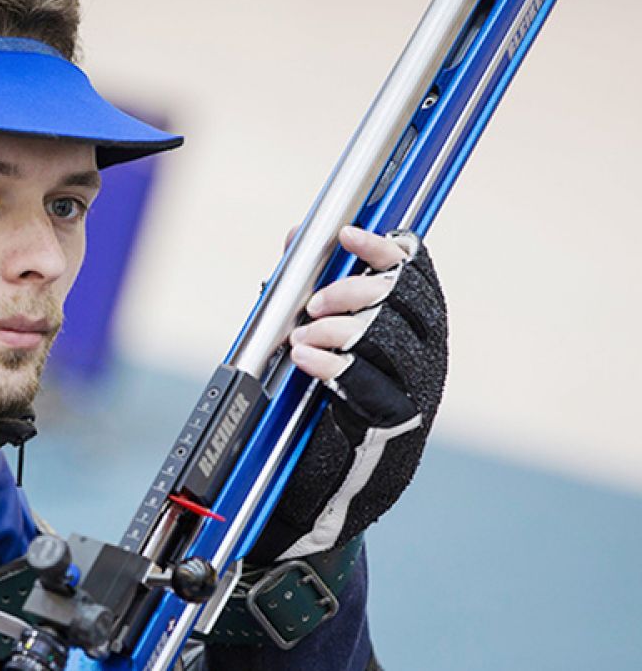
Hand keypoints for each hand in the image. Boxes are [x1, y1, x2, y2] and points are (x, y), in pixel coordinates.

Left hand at [246, 224, 446, 563]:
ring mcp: (417, 389)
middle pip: (405, 298)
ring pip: (390, 337)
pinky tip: (305, 359)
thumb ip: (311, 288)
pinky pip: (371, 385)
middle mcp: (426, 351)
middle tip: (313, 303)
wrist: (326, 485)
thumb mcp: (320, 337)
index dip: (384, 247)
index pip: (415, 271)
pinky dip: (333, 365)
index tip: (346, 235)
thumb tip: (295, 238)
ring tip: (302, 336)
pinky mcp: (396, 423)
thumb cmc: (324, 403)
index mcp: (414, 324)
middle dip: (355, 289)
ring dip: (339, 328)